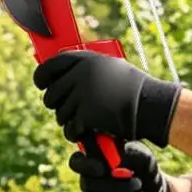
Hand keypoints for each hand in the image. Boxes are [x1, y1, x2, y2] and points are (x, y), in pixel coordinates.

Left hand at [32, 50, 182, 145]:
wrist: (150, 105)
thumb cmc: (134, 88)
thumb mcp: (111, 68)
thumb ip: (87, 68)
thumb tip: (61, 70)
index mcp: (87, 59)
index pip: (52, 64)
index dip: (42, 75)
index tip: (40, 83)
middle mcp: (82, 74)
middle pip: (52, 93)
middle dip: (56, 104)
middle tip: (66, 109)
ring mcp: (83, 94)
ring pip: (59, 113)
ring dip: (68, 120)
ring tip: (84, 120)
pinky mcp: (86, 114)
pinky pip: (70, 128)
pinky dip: (77, 132)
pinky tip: (88, 131)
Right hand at [70, 141, 170, 191]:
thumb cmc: (146, 170)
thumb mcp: (145, 157)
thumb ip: (133, 152)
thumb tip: (120, 156)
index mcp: (94, 159)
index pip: (77, 161)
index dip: (85, 165)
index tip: (102, 169)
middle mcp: (88, 178)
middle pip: (88, 184)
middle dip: (116, 186)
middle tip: (138, 184)